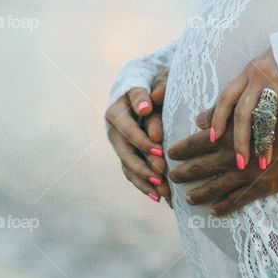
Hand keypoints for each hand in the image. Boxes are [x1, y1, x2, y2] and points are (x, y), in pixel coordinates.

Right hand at [104, 70, 171, 205]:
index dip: (141, 125)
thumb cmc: (156, 86)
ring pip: (128, 162)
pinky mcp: (126, 156)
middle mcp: (115, 126)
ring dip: (144, 176)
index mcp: (119, 107)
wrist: (147, 95)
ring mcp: (119, 143)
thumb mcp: (159, 80)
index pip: (128, 117)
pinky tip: (159, 197)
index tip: (156, 129)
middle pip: (126, 144)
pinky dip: (144, 185)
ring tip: (163, 188)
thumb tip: (155, 97)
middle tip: (162, 167)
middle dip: (143, 157)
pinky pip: (131, 173)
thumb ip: (159, 86)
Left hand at [167, 110, 277, 214]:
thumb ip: (221, 114)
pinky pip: (237, 200)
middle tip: (170, 178)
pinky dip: (223, 206)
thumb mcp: (249, 107)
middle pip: (198, 168)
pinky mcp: (260, 186)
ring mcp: (244, 173)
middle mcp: (230, 155)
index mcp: (226, 134)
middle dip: (182, 174)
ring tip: (189, 198)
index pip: (193, 145)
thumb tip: (199, 119)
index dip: (178, 151)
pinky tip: (214, 211)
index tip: (168, 156)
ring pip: (214, 187)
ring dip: (199, 193)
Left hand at [204, 48, 277, 170]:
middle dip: (239, 140)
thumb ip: (230, 96)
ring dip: (264, 141)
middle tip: (239, 163)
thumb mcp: (253, 74)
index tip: (211, 141)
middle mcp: (260, 76)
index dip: (217, 118)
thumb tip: (198, 122)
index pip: (226, 98)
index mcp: (247, 74)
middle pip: (243, 111)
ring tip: (262, 164)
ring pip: (266, 116)